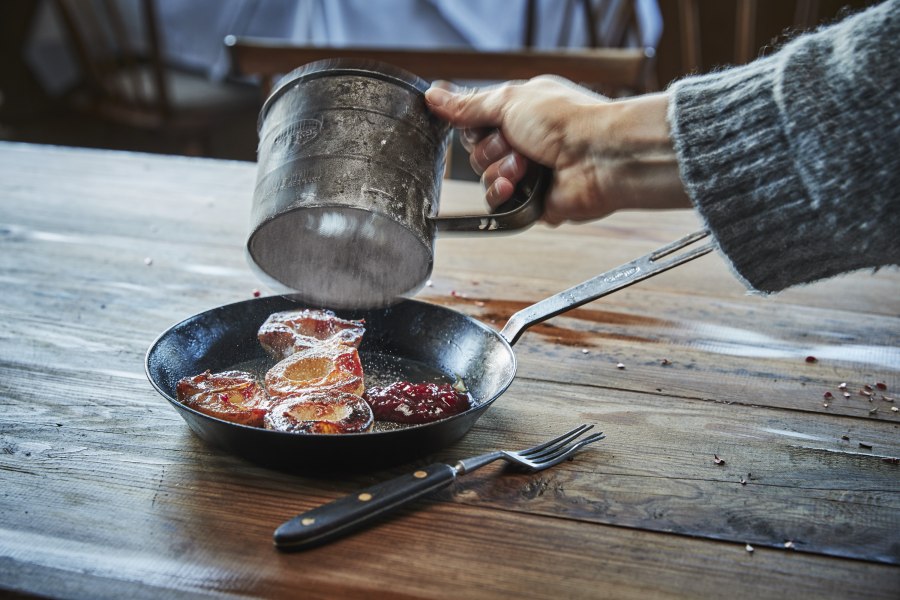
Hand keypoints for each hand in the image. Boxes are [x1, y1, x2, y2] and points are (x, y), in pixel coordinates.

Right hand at [425, 77, 690, 224]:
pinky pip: (497, 202)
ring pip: (485, 178)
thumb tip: (434, 94)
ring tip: (524, 165)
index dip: (471, 124)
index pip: (475, 120)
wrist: (601, 157)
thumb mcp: (510, 100)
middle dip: (491, 149)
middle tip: (516, 143)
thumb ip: (469, 104)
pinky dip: (503, 193)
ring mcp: (528, 172)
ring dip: (499, 170)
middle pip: (476, 152)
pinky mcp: (531, 201)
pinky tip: (517, 185)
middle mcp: (523, 141)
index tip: (474, 123)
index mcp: (520, 111)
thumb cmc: (568, 121)